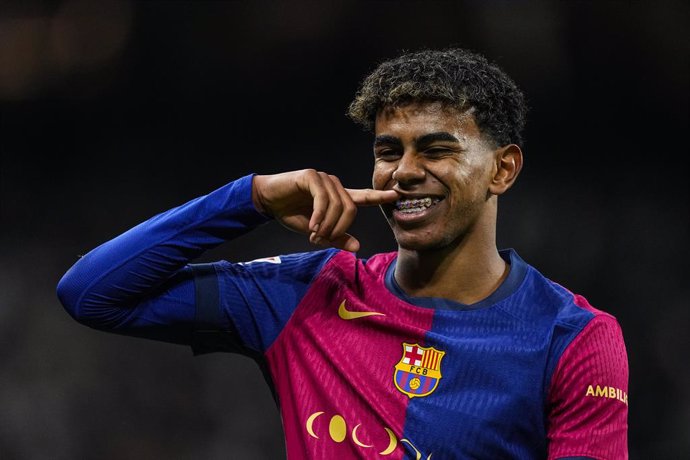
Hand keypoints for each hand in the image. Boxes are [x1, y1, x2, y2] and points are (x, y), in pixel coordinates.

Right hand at [252, 169, 398, 251]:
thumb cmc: (291, 213)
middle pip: (351, 208)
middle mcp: (334, 185)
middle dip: (339, 228)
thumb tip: (357, 247)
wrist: (268, 201)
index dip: (379, 196)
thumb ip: (335, 237)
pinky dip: (319, 216)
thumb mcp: (316, 230)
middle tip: (323, 239)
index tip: (396, 195)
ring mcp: (324, 179)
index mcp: (338, 197)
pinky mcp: (311, 176)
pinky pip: (323, 198)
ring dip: (327, 225)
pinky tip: (312, 226)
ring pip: (338, 204)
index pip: (363, 196)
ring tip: (315, 235)